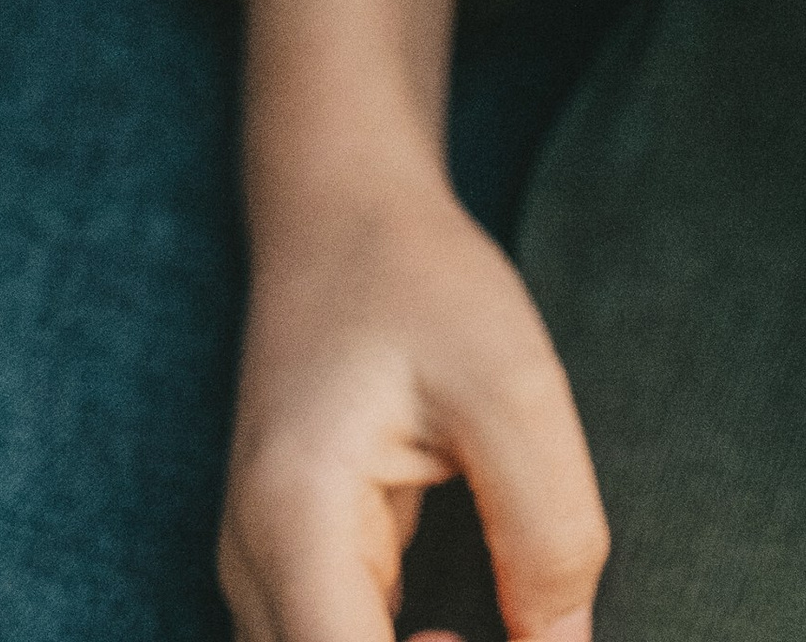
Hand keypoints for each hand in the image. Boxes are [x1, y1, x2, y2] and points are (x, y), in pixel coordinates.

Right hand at [228, 176, 603, 641]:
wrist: (338, 207)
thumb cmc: (419, 278)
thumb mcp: (512, 385)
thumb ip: (551, 535)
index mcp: (295, 522)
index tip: (534, 641)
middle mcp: (254, 564)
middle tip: (532, 629)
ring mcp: (261, 571)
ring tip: (510, 624)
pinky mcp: (289, 568)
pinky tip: (468, 631)